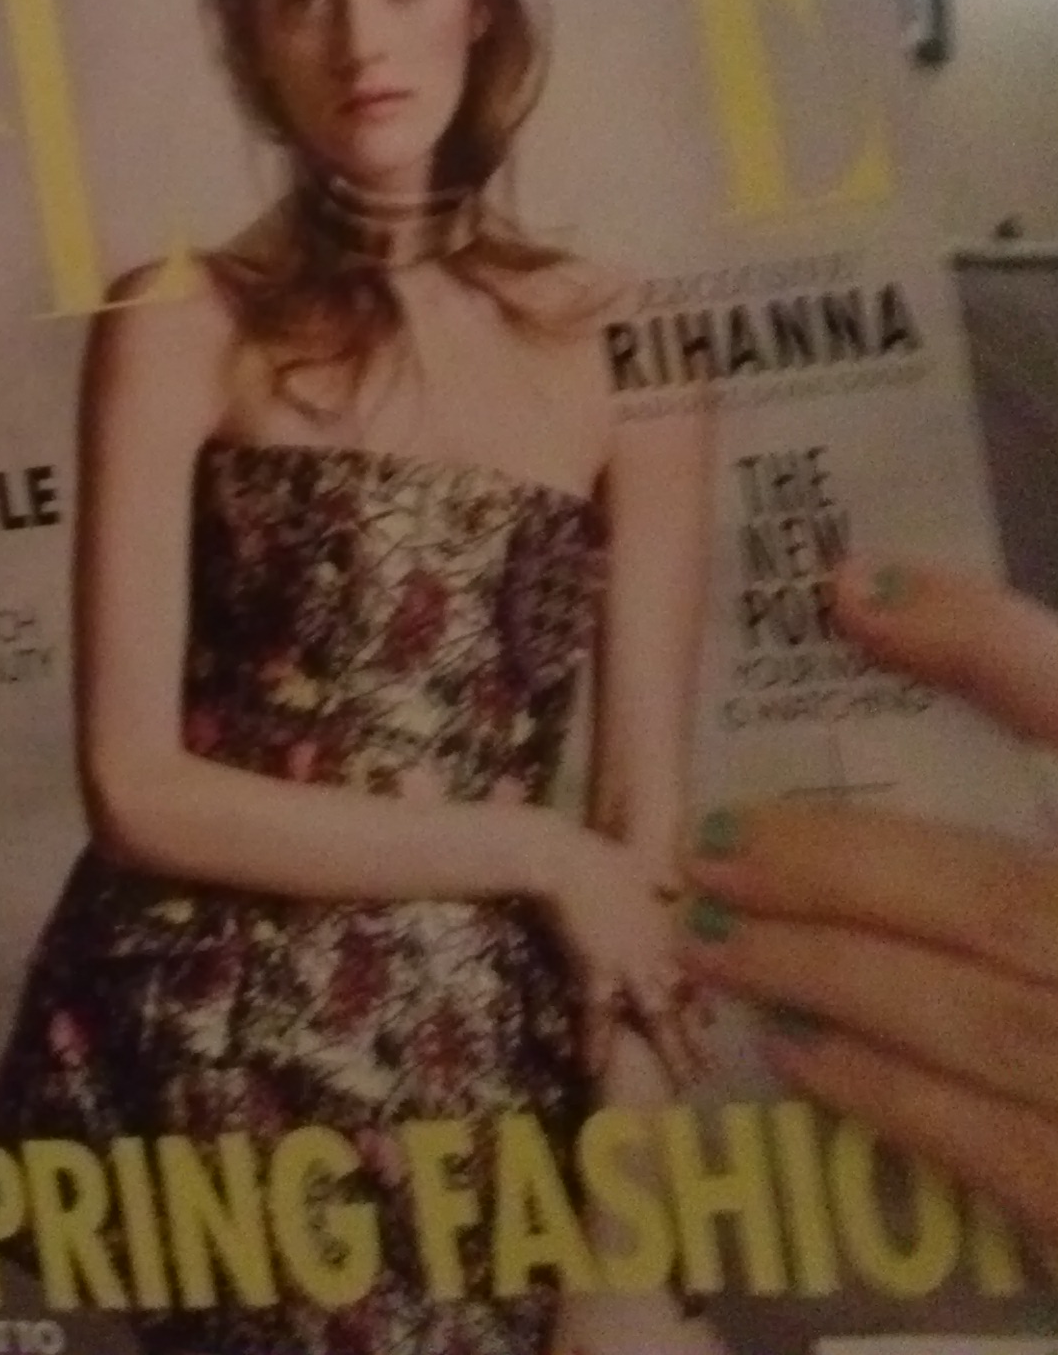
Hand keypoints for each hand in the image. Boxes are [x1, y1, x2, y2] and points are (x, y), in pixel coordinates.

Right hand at [543, 820, 698, 1083]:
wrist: (567, 858)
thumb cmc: (603, 858)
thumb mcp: (643, 865)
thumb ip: (663, 881)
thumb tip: (676, 885)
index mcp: (666, 931)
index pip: (692, 973)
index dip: (700, 1002)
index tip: (707, 1023)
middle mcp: (655, 954)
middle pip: (681, 1002)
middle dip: (693, 1039)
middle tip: (705, 1074)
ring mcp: (629, 966)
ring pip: (656, 1016)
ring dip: (670, 1050)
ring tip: (680, 1084)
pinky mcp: (597, 971)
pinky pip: (599, 1016)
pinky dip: (596, 1043)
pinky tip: (592, 1069)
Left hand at [681, 556, 1057, 1246]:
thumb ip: (1025, 699)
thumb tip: (861, 590)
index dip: (982, 641)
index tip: (850, 587)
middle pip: (999, 898)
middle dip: (838, 868)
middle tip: (708, 846)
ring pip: (977, 1019)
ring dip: (828, 975)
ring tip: (712, 941)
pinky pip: (999, 1146)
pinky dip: (889, 1092)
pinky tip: (797, 1049)